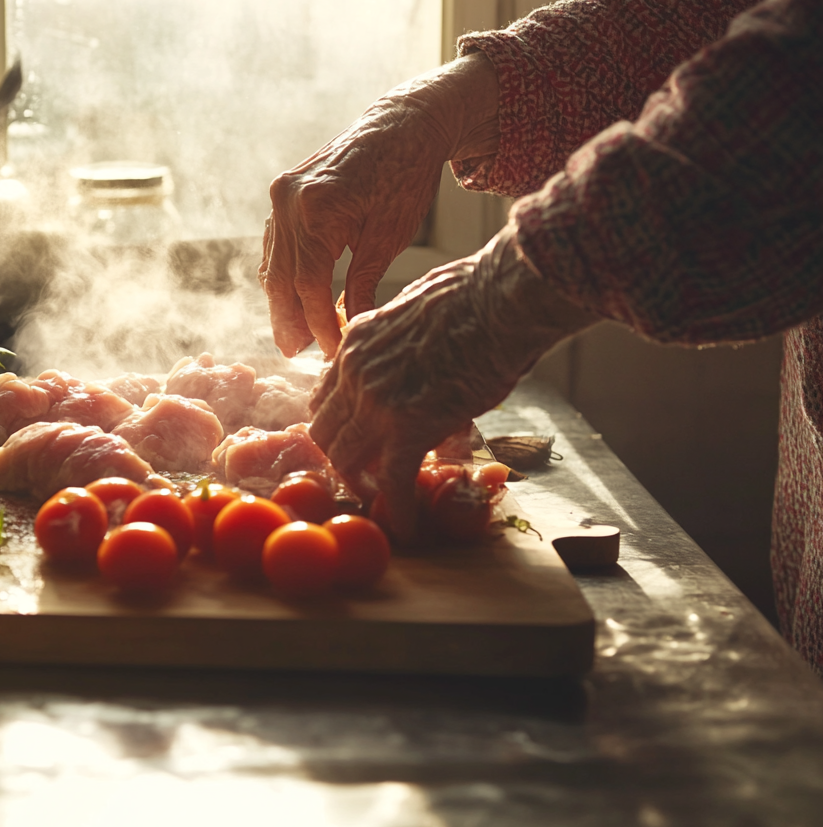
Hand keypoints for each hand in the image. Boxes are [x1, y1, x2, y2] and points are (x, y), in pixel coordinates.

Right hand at [260, 53, 500, 357]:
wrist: (402, 124)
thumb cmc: (404, 175)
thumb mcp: (389, 236)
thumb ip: (364, 283)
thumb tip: (353, 328)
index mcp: (318, 211)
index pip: (309, 285)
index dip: (317, 324)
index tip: (330, 351)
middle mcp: (290, 201)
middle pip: (282, 277)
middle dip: (290, 319)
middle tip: (295, 354)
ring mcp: (282, 194)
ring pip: (274, 262)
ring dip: (281, 299)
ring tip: (291, 334)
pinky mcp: (283, 191)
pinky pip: (275, 242)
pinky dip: (282, 271)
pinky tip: (289, 295)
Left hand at [308, 228, 598, 542]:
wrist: (502, 298)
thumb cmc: (475, 296)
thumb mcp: (414, 313)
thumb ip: (399, 346)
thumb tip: (415, 367)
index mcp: (354, 344)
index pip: (324, 398)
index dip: (338, 427)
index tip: (355, 443)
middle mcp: (354, 373)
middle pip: (326, 433)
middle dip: (343, 462)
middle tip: (367, 482)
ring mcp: (377, 401)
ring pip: (347, 460)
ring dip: (364, 488)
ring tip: (386, 504)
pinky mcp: (410, 427)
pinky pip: (394, 482)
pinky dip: (399, 511)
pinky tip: (410, 529)